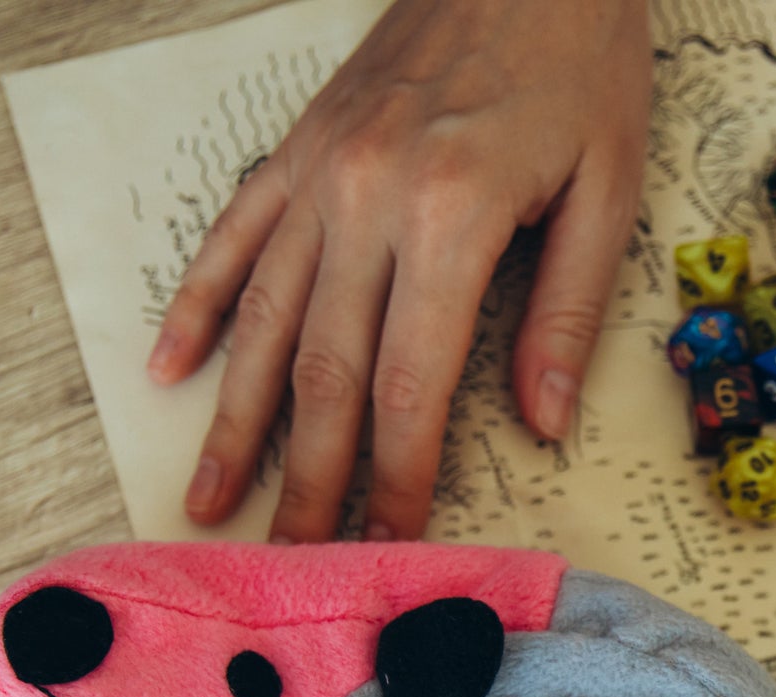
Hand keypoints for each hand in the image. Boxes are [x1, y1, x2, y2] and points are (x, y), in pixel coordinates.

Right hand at [146, 0, 650, 539]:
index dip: (397, 478)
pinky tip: (170, 370)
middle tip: (284, 560)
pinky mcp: (296, 148)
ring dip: (234, 421)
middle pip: (325, 374)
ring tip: (207, 498)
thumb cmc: (580, 58)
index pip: (413, 387)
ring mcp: (319, 173)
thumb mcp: (606, 186)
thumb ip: (566, 311)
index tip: (388, 545)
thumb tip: (543, 424)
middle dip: (308, 481)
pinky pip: (232, 238)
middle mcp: (368, 201)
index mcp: (452, 219)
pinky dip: (196, 307)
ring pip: (263, 321)